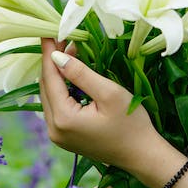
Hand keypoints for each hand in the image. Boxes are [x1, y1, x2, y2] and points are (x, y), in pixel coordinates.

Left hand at [39, 38, 160, 174]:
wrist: (142, 156)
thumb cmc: (132, 123)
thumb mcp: (109, 93)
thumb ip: (81, 74)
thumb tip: (56, 56)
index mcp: (63, 118)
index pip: (50, 77)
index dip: (48, 53)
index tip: (48, 31)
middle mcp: (54, 129)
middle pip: (45, 87)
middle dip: (53, 62)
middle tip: (64, 37)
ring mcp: (57, 136)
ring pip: (49, 97)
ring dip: (57, 74)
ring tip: (70, 51)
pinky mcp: (64, 137)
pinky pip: (56, 107)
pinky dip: (62, 89)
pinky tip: (72, 75)